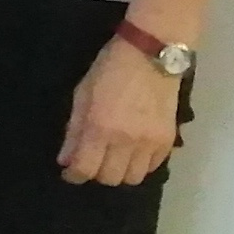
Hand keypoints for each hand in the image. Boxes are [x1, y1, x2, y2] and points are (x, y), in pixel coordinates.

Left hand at [59, 38, 184, 185]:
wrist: (151, 55)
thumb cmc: (109, 69)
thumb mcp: (82, 94)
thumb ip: (74, 130)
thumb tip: (65, 159)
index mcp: (100, 127)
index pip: (86, 168)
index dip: (74, 175)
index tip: (69, 172)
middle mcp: (126, 141)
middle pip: (110, 178)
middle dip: (96, 173)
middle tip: (91, 161)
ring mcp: (150, 143)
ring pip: (133, 178)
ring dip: (119, 172)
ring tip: (112, 158)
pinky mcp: (168, 141)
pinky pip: (152, 167)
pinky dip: (140, 165)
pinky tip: (132, 152)